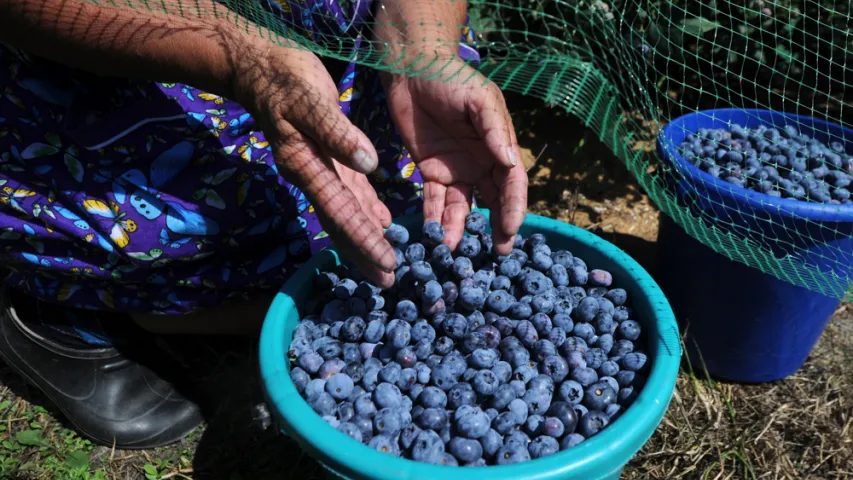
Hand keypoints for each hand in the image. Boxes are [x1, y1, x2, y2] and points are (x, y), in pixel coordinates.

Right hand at [232, 39, 395, 286]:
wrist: (259, 65)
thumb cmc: (284, 78)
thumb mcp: (311, 100)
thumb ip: (338, 132)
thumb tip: (368, 164)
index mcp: (306, 166)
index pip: (340, 212)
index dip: (363, 239)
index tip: (386, 264)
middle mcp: (311, 175)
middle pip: (341, 222)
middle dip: (363, 253)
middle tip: (388, 282)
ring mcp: (318, 168)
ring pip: (346, 211)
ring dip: (366, 237)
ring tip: (387, 263)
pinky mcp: (326, 157)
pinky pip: (348, 192)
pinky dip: (365, 209)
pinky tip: (383, 221)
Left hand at [382, 60, 527, 254]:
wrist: (412, 71)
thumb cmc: (452, 79)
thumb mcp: (480, 100)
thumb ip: (494, 130)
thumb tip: (511, 163)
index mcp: (500, 146)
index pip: (512, 183)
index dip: (513, 207)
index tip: (511, 230)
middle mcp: (482, 163)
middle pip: (492, 202)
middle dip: (495, 228)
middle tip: (496, 254)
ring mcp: (456, 170)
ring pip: (461, 207)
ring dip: (458, 228)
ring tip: (452, 250)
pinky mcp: (430, 171)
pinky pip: (434, 200)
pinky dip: (434, 217)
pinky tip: (433, 235)